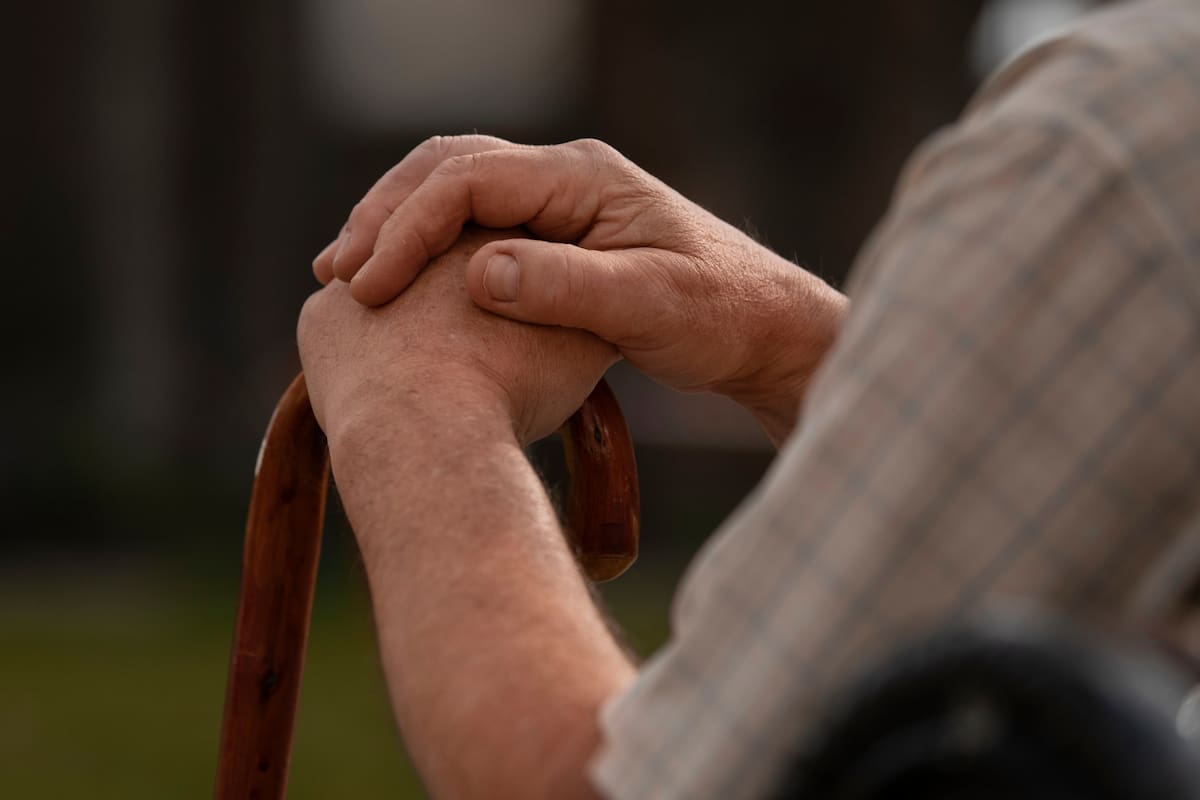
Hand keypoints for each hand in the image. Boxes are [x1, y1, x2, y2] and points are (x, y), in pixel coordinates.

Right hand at [313, 136, 845, 442]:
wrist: (762, 328)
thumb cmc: (719, 314)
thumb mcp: (651, 305)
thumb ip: (569, 288)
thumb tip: (480, 272)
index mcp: (584, 177)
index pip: (469, 178)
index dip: (408, 226)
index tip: (369, 285)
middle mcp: (565, 177)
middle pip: (447, 170)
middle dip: (385, 217)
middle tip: (337, 273)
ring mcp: (559, 204)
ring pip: (453, 194)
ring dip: (398, 229)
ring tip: (347, 276)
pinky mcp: (557, 237)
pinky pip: (474, 226)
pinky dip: (428, 250)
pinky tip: (402, 287)